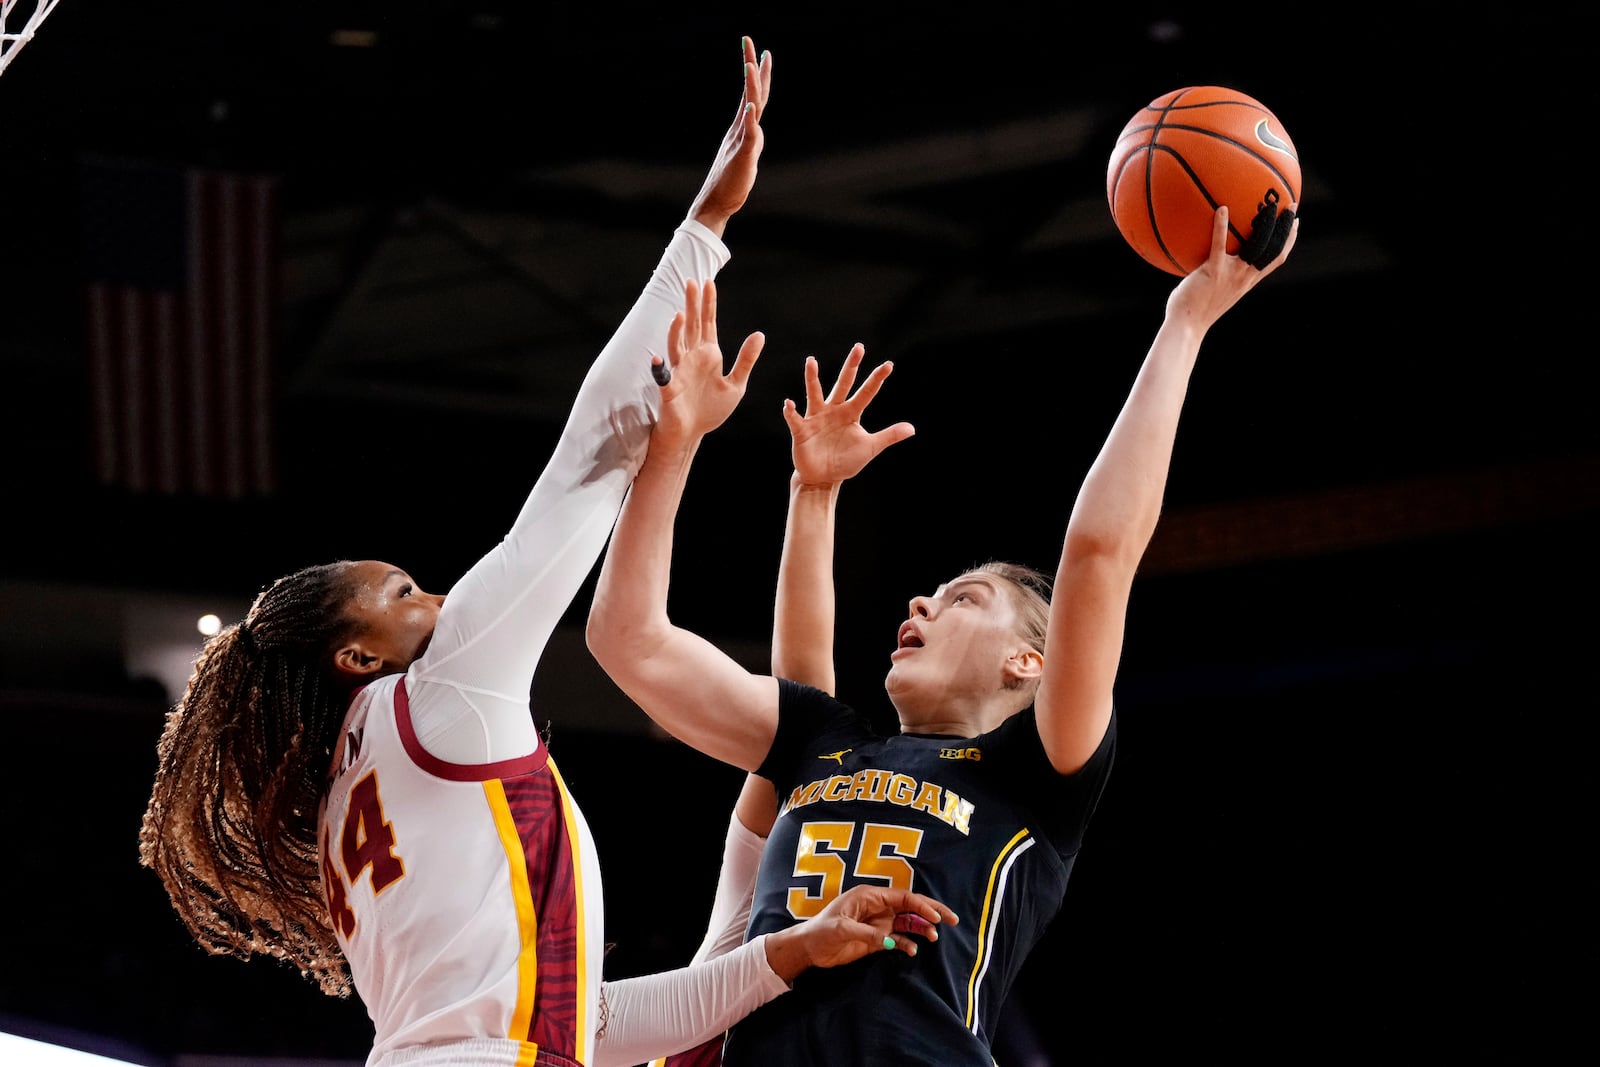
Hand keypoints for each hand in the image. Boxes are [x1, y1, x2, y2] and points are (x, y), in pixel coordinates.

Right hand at [654, 279, 762, 446]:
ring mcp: (679, 372)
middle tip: (691, 282)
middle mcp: (692, 358)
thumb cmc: (710, 409)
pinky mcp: (670, 390)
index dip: (708, 304)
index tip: (708, 282)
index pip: (708, 324)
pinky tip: (658, 359)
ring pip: (677, 347)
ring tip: (680, 314)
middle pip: (692, 327)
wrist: (692, 433)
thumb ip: (746, 360)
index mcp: (709, 355)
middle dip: (692, 306)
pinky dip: (660, 369)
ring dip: (677, 331)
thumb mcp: (736, 384)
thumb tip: (760, 334)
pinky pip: (664, 378)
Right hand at [689, 36, 772, 235]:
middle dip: (751, 66)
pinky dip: (751, 119)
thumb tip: (755, 129)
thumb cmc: (730, 184)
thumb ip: (751, 140)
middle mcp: (740, 129)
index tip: (759, 50)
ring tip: (751, 65)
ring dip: (751, 86)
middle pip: (751, 93)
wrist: (715, 203)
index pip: (753, 95)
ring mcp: (740, 140)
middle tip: (750, 41)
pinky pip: (749, 134)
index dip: (756, 72)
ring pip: (749, 108)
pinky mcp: (743, 155)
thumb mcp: (745, 155)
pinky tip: (752, 107)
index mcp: (742, 128)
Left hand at [767, 885, 958, 978]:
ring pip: (907, 922)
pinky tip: (912, 950)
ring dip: (921, 928)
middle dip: (931, 911)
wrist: (807, 948)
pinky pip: (897, 939)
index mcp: (869, 896)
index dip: (921, 905)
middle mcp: (877, 906)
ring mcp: (878, 922)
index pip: (902, 897)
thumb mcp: (843, 931)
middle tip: (952, 919)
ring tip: (933, 938)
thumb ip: (869, 935)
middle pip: (910, 906)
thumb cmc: (820, 932)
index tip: (935, 917)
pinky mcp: (875, 938)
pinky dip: (907, 943)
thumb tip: (892, 942)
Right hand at [784, 345, 914, 487]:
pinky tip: (789, 404)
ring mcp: (817, 418)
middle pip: (843, 383)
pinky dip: (791, 412)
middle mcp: (834, 410)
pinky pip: (795, 418)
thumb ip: (889, 436)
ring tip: (812, 361)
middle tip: (859, 348)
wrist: (824, 477)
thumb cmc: (846, 460)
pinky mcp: (802, 430)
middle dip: (851, 366)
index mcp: (851, 413)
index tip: (889, 365)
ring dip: (813, 378)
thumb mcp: (870, 448)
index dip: (877, 379)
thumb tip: (912, 429)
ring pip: (815, 393)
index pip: (867, 392)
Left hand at [1165, 201, 1298, 330]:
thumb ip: (1221, 274)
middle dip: (1286, 228)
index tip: (1294, 224)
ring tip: (1268, 204)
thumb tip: (1213, 256)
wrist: (1186, 326)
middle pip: (1274, 249)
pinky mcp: (1214, 271)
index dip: (1288, 241)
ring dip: (1266, 223)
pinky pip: (1220, 244)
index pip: (1276, 259)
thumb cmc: (1194, 309)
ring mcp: (1232, 274)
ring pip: (1257, 246)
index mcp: (1248, 281)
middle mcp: (1245, 277)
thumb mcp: (1215, 290)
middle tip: (1291, 206)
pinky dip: (1221, 226)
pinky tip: (1222, 209)